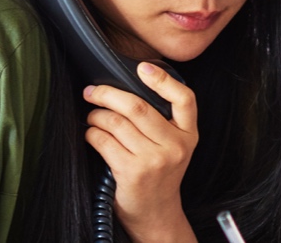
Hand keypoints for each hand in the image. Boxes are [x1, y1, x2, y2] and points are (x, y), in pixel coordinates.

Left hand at [84, 62, 198, 241]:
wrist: (156, 213)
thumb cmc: (159, 174)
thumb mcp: (173, 146)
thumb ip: (161, 121)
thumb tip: (125, 86)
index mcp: (188, 135)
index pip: (184, 99)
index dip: (163, 79)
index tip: (143, 67)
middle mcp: (175, 146)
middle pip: (137, 106)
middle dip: (107, 94)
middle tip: (92, 91)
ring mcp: (155, 160)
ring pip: (116, 122)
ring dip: (96, 115)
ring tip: (92, 117)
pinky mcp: (133, 172)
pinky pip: (104, 141)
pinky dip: (92, 134)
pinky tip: (92, 135)